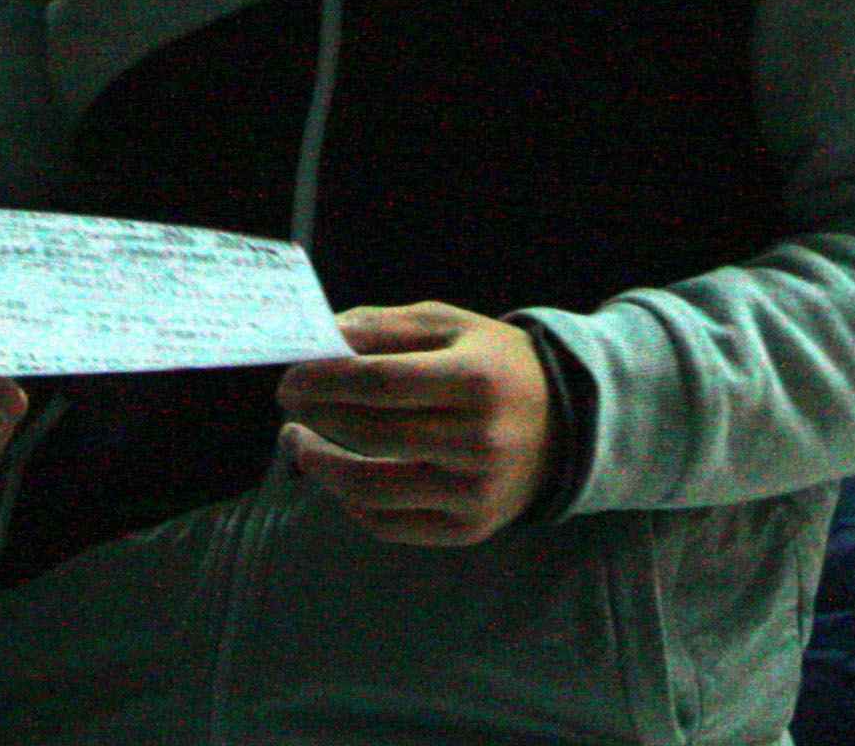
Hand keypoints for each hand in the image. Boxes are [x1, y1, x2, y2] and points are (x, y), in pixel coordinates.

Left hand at [275, 303, 553, 547]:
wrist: (565, 424)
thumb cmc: (494, 364)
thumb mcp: (450, 326)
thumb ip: (383, 328)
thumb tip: (318, 339)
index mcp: (476, 381)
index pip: (382, 383)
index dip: (326, 381)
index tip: (289, 377)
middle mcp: (479, 441)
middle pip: (373, 434)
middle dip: (317, 417)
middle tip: (289, 402)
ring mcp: (474, 492)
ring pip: (372, 488)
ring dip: (321, 466)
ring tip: (297, 442)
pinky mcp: (469, 528)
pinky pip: (391, 524)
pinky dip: (351, 502)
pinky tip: (336, 476)